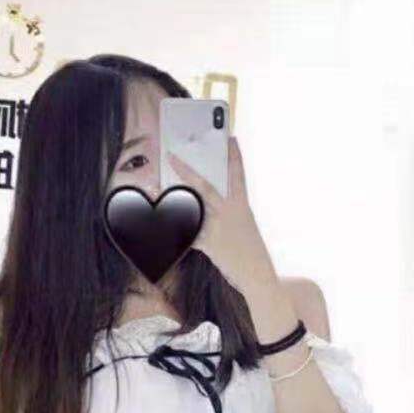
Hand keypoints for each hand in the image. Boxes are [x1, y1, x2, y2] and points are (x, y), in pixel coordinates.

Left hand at [166, 134, 270, 290]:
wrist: (259, 275)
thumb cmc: (250, 250)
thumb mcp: (243, 226)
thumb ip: (227, 212)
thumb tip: (202, 204)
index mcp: (241, 205)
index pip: (239, 174)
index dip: (235, 155)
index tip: (231, 137)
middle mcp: (230, 212)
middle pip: (205, 186)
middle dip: (186, 170)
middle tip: (170, 155)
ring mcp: (219, 227)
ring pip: (192, 207)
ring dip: (171, 198)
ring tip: (154, 187)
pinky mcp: (211, 244)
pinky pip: (188, 234)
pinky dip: (173, 230)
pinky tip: (159, 224)